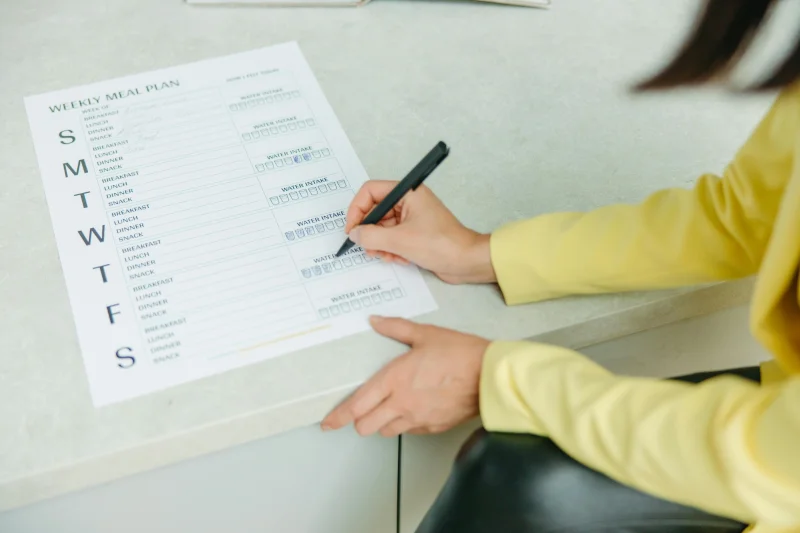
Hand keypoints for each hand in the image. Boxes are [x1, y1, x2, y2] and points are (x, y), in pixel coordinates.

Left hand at [321, 316, 489, 436]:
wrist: (491, 375)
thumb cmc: (461, 353)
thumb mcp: (425, 334)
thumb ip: (395, 328)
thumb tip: (375, 321)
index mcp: (394, 379)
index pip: (357, 405)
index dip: (338, 417)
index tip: (328, 422)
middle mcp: (401, 403)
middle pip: (366, 426)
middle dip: (360, 420)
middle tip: (363, 410)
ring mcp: (417, 418)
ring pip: (386, 431)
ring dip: (382, 423)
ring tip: (390, 407)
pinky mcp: (433, 427)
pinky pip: (409, 432)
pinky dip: (405, 424)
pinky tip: (413, 409)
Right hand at [345, 181, 495, 283]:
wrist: (466, 261)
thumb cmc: (441, 244)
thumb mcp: (400, 240)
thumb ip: (371, 236)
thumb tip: (355, 235)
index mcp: (407, 193)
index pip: (371, 191)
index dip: (357, 209)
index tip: (352, 229)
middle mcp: (409, 202)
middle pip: (375, 212)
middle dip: (370, 232)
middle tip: (368, 248)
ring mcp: (412, 218)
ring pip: (383, 228)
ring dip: (380, 244)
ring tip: (388, 256)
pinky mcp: (415, 233)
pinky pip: (393, 238)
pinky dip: (391, 249)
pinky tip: (400, 259)